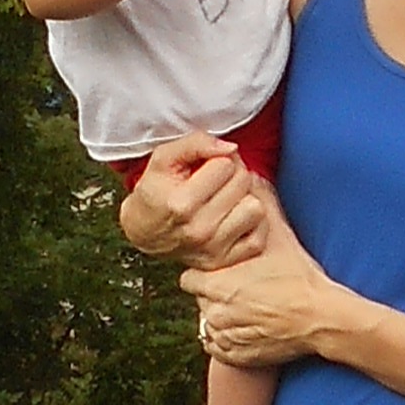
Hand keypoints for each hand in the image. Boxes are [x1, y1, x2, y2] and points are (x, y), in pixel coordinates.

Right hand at [119, 140, 267, 263]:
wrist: (145, 232)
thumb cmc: (155, 192)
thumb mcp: (163, 160)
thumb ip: (195, 143)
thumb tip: (231, 148)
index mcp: (181, 204)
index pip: (226, 164)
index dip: (219, 159)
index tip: (207, 167)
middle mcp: (200, 229)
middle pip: (243, 183)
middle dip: (233, 174)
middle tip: (217, 180)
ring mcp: (214, 248)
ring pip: (256, 208)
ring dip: (244, 199)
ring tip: (227, 199)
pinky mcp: (225, 260)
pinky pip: (260, 236)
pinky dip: (252, 224)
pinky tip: (234, 217)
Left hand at [184, 200, 359, 374]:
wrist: (321, 317)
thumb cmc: (299, 277)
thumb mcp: (280, 236)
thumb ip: (261, 204)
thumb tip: (251, 175)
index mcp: (216, 284)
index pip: (189, 279)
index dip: (205, 274)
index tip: (221, 273)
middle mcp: (214, 312)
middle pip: (200, 301)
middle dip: (214, 295)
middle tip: (241, 290)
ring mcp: (225, 337)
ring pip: (209, 325)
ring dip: (222, 318)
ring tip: (249, 310)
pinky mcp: (236, 356)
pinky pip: (219, 347)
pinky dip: (230, 340)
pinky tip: (251, 327)